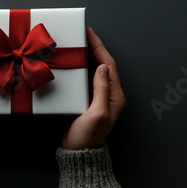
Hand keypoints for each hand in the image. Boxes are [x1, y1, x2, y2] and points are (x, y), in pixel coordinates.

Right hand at [62, 27, 125, 149]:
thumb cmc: (88, 136)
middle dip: (94, 49)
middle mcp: (109, 95)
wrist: (78, 154)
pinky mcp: (87, 101)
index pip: (108, 65)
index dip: (99, 47)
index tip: (90, 33)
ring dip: (87, 57)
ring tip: (77, 45)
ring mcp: (98, 98)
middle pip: (103, 65)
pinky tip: (71, 64)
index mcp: (115, 96)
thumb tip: (101, 67)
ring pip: (94, 71)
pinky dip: (80, 69)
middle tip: (82, 35)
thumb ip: (101, 90)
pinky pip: (85, 80)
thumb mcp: (96, 113)